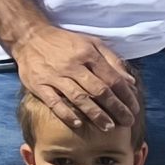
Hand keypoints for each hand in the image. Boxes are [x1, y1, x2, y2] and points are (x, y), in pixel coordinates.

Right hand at [10, 22, 137, 131]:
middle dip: (116, 108)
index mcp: (88, 54)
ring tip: (108, 127)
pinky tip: (78, 124)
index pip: (112, 78)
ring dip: (95, 114)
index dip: (126, 95)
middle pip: (99, 90)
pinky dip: (66, 114)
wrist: (30, 37)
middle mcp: (73, 66)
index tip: (134, 109)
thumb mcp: (92, 43)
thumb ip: (113, 61)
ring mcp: (55, 76)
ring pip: (79, 97)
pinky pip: (53, 102)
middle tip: (127, 122)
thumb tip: (131, 82)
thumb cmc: (66, 43)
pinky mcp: (38, 85)